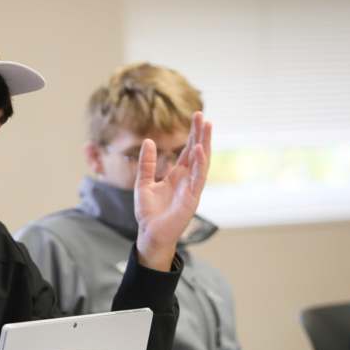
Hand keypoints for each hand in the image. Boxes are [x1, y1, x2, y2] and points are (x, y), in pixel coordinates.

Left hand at [134, 111, 211, 270]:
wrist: (149, 233)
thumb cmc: (148, 212)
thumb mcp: (143, 183)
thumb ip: (147, 163)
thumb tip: (148, 141)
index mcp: (177, 175)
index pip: (188, 151)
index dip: (192, 134)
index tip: (197, 116)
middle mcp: (187, 180)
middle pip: (197, 153)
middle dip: (201, 134)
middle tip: (203, 115)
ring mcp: (191, 188)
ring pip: (201, 162)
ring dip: (205, 144)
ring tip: (206, 126)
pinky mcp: (191, 199)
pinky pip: (197, 178)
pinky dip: (199, 163)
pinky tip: (200, 149)